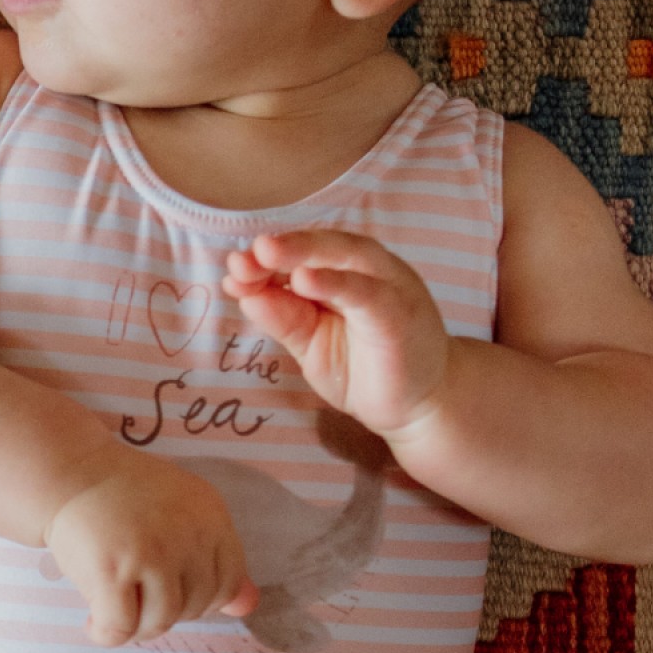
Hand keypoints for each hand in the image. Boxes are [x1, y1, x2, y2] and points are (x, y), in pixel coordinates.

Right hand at [45, 450, 256, 645]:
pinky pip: (120, 628)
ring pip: (160, 623)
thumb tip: (248, 608)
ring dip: (136, 627)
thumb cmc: (126, 499)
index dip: (199, 599)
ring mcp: (151, 552)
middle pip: (194, 608)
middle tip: (135, 596)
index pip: (228, 584)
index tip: (168, 590)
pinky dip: (105, 634)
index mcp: (212, 517)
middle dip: (164, 612)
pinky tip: (94, 621)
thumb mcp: (184, 514)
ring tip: (115, 610)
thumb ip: (218, 560)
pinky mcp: (112, 569)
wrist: (71, 472)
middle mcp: (188, 534)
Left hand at [223, 230, 450, 440]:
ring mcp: (390, 288)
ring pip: (348, 257)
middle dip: (283, 247)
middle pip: (325, 244)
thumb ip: (283, 317)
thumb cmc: (365, 368)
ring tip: (266, 254)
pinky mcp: (401, 316)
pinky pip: (368, 294)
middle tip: (246, 255)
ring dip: (305, 252)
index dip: (265, 260)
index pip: (302, 255)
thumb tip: (243, 293)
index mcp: (344, 271)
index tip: (233, 270)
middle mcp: (369, 270)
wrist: (420, 408)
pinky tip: (305, 281)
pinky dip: (337, 284)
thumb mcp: (311, 342)